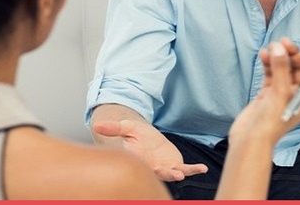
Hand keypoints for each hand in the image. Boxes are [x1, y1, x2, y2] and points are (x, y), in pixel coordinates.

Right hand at [92, 119, 207, 181]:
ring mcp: (163, 168)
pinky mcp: (174, 164)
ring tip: (184, 173)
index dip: (146, 167)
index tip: (155, 167)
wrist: (142, 136)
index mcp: (137, 160)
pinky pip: (184, 169)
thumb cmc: (131, 134)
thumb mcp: (124, 127)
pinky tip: (203, 168)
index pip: (140, 165)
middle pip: (158, 173)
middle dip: (166, 174)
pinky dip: (193, 169)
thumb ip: (112, 128)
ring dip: (179, 174)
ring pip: (172, 173)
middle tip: (175, 174)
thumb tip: (96, 125)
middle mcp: (150, 168)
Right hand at [230, 38, 299, 142]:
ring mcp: (283, 93)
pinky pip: (272, 73)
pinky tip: (263, 55)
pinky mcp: (269, 93)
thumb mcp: (280, 93)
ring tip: (270, 48)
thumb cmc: (271, 122)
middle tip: (283, 44)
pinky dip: (268, 63)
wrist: (250, 140)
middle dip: (293, 54)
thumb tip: (279, 47)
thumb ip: (281, 68)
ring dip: (279, 57)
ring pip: (285, 68)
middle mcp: (299, 94)